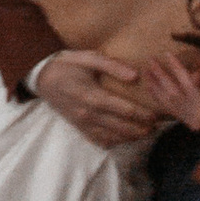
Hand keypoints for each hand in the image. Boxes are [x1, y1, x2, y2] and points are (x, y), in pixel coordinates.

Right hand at [34, 51, 164, 147]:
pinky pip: (99, 140)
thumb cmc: (67, 65)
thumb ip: (113, 66)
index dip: (143, 115)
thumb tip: (135, 76)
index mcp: (92, 96)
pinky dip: (114, 142)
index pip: (124, 110)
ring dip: (130, 137)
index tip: (157, 115)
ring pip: (112, 137)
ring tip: (146, 133)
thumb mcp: (89, 58)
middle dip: (141, 129)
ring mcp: (82, 123)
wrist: (42, 77)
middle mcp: (88, 114)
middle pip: (121, 127)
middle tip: (157, 126)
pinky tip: (125, 138)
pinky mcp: (78, 128)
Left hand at [139, 45, 199, 135]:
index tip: (167, 54)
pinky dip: (159, 98)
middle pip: (173, 94)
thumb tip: (199, 75)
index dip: (177, 69)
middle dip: (160, 76)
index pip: (188, 85)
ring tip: (146, 72)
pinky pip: (169, 110)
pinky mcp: (187, 124)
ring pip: (168, 103)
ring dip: (155, 87)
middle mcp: (196, 117)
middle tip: (150, 60)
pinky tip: (151, 88)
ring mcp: (190, 122)